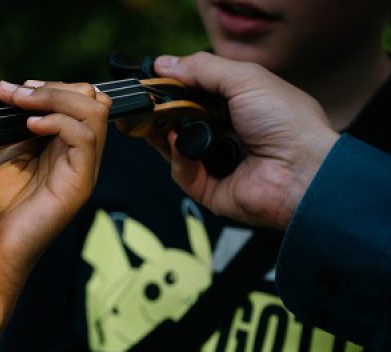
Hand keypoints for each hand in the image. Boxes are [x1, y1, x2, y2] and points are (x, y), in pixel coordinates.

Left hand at [0, 80, 109, 298]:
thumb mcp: (3, 154)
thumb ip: (15, 124)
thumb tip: (11, 89)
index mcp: (63, 148)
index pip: (80, 99)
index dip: (49, 87)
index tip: (12, 89)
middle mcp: (80, 157)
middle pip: (93, 99)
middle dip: (52, 88)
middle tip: (14, 93)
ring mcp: (83, 171)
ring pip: (94, 112)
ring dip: (54, 98)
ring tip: (20, 104)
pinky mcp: (79, 185)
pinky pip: (85, 138)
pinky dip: (58, 122)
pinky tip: (30, 125)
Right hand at [150, 51, 339, 228]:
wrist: (302, 170)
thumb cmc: (287, 122)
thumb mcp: (245, 79)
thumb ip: (203, 69)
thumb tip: (164, 64)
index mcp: (238, 107)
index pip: (196, 96)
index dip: (175, 88)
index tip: (154, 81)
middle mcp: (226, 135)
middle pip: (181, 123)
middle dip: (163, 112)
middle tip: (147, 103)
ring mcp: (217, 164)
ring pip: (175, 149)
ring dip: (164, 134)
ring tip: (157, 121)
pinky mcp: (210, 190)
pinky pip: (183, 173)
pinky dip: (179, 158)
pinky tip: (182, 143)